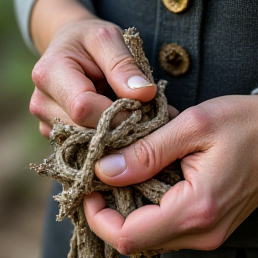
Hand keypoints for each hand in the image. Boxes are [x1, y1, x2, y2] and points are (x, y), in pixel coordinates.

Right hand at [29, 1, 155, 136]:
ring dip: (108, 134)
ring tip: (118, 114)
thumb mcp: (107, 39)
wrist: (69, 49)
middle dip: (112, 126)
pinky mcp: (55, 133)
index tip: (137, 109)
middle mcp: (41, 102)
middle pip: (83, 129)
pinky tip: (107, 123)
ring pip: (84, 142)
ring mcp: (46, 121)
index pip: (83, 108)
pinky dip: (100, 139)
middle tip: (131, 113)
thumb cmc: (88, 42)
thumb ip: (124, 66)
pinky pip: (82, 146)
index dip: (115, 114)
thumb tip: (144, 93)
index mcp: (49, 74)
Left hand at [84, 95, 257, 253]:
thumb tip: (107, 170)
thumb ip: (146, 152)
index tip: (91, 189)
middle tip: (103, 178)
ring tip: (124, 175)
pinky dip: (147, 208)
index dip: (99, 217)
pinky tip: (147, 181)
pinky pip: (165, 227)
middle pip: (136, 238)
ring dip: (128, 209)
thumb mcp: (191, 127)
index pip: (129, 236)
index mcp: (196, 208)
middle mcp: (201, 231)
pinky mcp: (207, 224)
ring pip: (149, 234)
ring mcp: (206, 232)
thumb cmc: (243, 125)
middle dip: (110, 212)